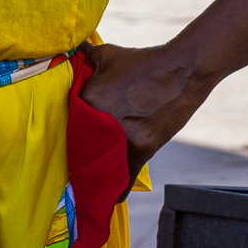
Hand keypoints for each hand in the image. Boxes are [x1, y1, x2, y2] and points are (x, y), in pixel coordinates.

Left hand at [77, 38, 215, 182]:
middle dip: (80, 156)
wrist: (181, 69)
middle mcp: (99, 118)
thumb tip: (66, 49)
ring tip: (90, 184)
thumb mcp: (106, 54)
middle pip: (82, 146)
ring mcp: (121, 135)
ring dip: (96, 174)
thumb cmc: (142, 61)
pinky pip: (125, 176)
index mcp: (87, 97)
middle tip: (75, 168)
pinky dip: (118, 189)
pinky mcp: (142, 148)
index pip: (68, 123)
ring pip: (101, 162)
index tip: (68, 145)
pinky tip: (112, 198)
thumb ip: (83, 56)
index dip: (69, 134)